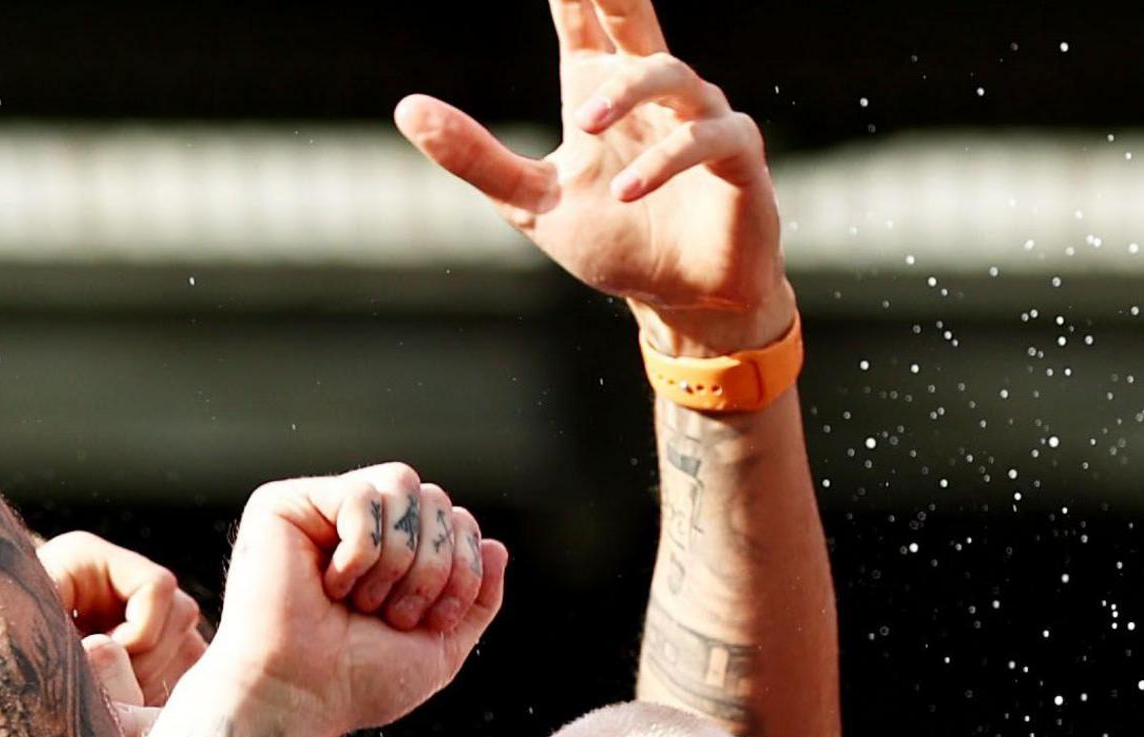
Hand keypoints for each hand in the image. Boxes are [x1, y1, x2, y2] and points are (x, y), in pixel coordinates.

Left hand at [42, 531, 211, 703]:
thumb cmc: (0, 652)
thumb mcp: (26, 637)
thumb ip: (66, 639)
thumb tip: (110, 648)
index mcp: (89, 560)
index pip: (158, 586)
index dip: (141, 632)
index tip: (104, 659)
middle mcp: (121, 579)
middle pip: (181, 614)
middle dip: (149, 660)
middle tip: (109, 688)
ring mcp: (143, 612)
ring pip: (188, 641)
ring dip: (157, 678)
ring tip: (110, 697)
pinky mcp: (152, 646)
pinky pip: (187, 665)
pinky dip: (166, 689)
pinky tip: (129, 704)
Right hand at [190, 463, 508, 736]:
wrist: (295, 698)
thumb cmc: (354, 684)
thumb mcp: (440, 649)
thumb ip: (477, 599)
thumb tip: (496, 544)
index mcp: (388, 555)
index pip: (456, 520)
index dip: (463, 567)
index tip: (433, 623)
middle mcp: (353, 526)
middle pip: (435, 498)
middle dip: (433, 565)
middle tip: (393, 616)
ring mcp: (317, 511)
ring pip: (402, 484)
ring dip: (397, 558)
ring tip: (360, 602)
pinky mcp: (282, 505)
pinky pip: (362, 495)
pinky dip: (360, 551)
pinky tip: (327, 586)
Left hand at [395, 4, 789, 356]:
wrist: (681, 301)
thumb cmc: (614, 241)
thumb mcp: (529, 201)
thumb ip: (474, 155)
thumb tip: (407, 108)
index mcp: (602, 90)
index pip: (583, 21)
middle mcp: (653, 92)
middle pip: (634, 16)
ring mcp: (698, 117)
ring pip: (670, 74)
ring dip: (626, 93)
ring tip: (584, 124)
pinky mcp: (736, 155)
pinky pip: (705, 138)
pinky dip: (665, 160)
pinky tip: (625, 189)